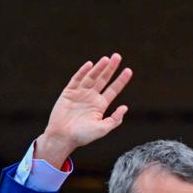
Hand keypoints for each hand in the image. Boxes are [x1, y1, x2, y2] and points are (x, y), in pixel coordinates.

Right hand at [35, 53, 132, 167]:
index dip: (121, 80)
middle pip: (103, 79)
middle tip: (118, 56)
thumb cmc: (83, 136)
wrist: (63, 137)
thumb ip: (114, 120)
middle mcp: (91, 97)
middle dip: (111, 68)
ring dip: (99, 68)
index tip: (129, 70)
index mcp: (100, 106)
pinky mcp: (68, 92)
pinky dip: (83, 72)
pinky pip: (76, 79)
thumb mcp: (102, 129)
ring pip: (91, 77)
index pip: (113, 90)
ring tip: (107, 59)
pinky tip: (90, 65)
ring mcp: (80, 93)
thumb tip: (125, 107)